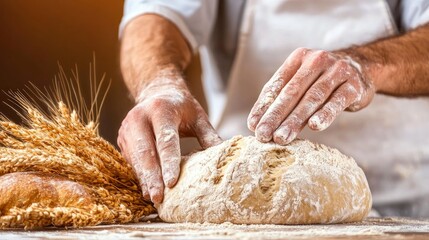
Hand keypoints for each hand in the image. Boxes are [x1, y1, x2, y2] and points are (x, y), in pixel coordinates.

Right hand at [117, 72, 221, 202]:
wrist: (157, 92)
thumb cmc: (181, 107)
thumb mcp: (198, 117)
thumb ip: (209, 136)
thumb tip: (224, 156)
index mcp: (161, 109)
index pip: (165, 140)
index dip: (169, 162)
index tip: (172, 182)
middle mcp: (139, 118)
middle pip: (146, 152)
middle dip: (152, 177)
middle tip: (159, 198)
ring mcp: (128, 128)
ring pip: (135, 159)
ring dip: (145, 180)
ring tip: (154, 198)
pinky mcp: (123, 138)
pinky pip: (131, 160)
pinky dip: (140, 175)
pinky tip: (147, 190)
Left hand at [247, 48, 374, 144]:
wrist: (363, 68)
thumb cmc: (322, 80)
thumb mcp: (302, 81)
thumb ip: (281, 97)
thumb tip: (256, 124)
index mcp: (299, 58)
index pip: (277, 84)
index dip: (264, 106)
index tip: (253, 126)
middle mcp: (317, 61)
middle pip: (292, 92)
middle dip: (275, 116)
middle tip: (263, 135)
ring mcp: (337, 72)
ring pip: (312, 98)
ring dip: (295, 120)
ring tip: (281, 138)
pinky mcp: (354, 86)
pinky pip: (337, 101)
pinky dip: (325, 114)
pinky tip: (314, 126)